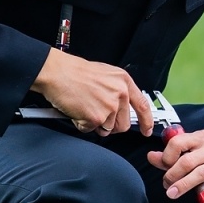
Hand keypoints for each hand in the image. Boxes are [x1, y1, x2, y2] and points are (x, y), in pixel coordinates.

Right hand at [31, 49, 152, 137]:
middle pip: (123, 124)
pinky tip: (77, 110)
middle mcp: (120, 93)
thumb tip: (120, 108)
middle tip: (96, 116)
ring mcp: (109, 106)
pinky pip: (90, 130)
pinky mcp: (96, 117)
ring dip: (94, 124)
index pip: (142, 106)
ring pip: (107, 129)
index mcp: (123, 81)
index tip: (146, 130)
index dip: (146, 121)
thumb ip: (116, 90)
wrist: (57, 72)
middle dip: (111, 126)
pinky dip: (81, 124)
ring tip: (84, 107)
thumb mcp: (104, 75)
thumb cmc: (74, 72)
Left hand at [147, 130, 203, 200]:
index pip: (177, 143)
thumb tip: (151, 156)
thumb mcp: (194, 149)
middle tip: (167, 185)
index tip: (165, 167)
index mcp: (199, 138)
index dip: (166, 157)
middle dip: (172, 175)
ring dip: (184, 185)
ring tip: (172, 193)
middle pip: (187, 161)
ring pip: (201, 173)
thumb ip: (171, 154)